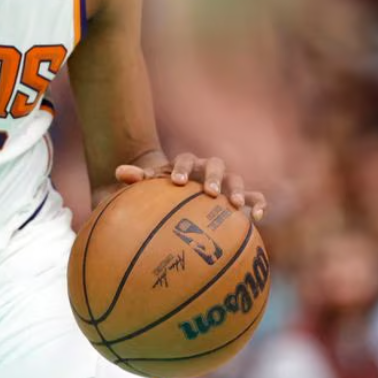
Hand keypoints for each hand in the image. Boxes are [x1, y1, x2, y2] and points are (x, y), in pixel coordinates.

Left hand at [114, 152, 267, 220]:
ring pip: (236, 179)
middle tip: (208, 191)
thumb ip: (137, 178)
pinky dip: (258, 203)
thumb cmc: (164, 191)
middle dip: (212, 176)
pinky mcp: (241, 197)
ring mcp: (226, 182)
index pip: (183, 159)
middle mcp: (207, 169)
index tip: (176, 182)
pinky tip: (257, 218)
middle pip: (214, 165)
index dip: (181, 168)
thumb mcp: (150, 186)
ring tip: (234, 205)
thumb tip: (119, 172)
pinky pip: (254, 197)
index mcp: (185, 164)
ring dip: (236, 189)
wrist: (183, 194)